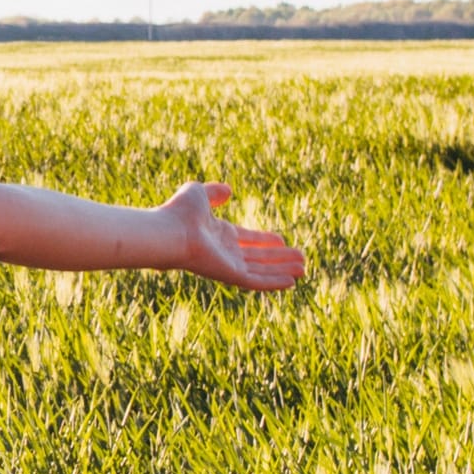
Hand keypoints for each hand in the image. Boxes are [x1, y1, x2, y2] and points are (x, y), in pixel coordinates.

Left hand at [157, 183, 305, 292]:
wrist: (169, 231)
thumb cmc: (179, 212)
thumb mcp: (199, 193)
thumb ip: (214, 193)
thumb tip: (229, 191)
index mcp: (218, 234)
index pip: (247, 239)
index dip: (265, 240)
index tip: (282, 241)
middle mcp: (224, 252)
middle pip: (258, 257)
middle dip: (279, 258)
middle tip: (301, 259)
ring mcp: (228, 265)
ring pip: (261, 270)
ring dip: (283, 270)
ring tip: (304, 269)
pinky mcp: (230, 276)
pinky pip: (257, 282)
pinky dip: (274, 283)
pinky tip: (292, 282)